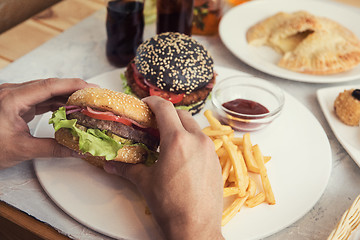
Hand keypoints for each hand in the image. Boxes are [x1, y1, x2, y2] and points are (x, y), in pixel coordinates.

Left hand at [0, 78, 96, 168]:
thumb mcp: (21, 150)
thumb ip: (52, 148)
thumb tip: (77, 150)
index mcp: (12, 99)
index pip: (49, 86)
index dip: (73, 85)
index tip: (92, 87)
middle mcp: (12, 93)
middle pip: (49, 85)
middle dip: (73, 90)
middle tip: (93, 96)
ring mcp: (13, 97)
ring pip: (45, 91)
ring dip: (65, 97)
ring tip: (85, 103)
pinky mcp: (14, 104)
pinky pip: (39, 99)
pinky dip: (55, 103)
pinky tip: (67, 109)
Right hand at [104, 96, 223, 239]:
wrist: (196, 228)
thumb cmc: (170, 206)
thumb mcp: (145, 183)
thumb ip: (127, 168)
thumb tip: (111, 165)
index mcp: (177, 141)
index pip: (165, 108)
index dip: (153, 102)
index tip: (146, 104)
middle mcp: (197, 140)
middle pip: (181, 114)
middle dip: (166, 114)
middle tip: (154, 123)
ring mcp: (210, 150)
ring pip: (194, 127)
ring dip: (180, 126)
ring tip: (167, 139)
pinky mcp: (216, 160)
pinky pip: (203, 141)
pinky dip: (192, 140)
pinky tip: (182, 154)